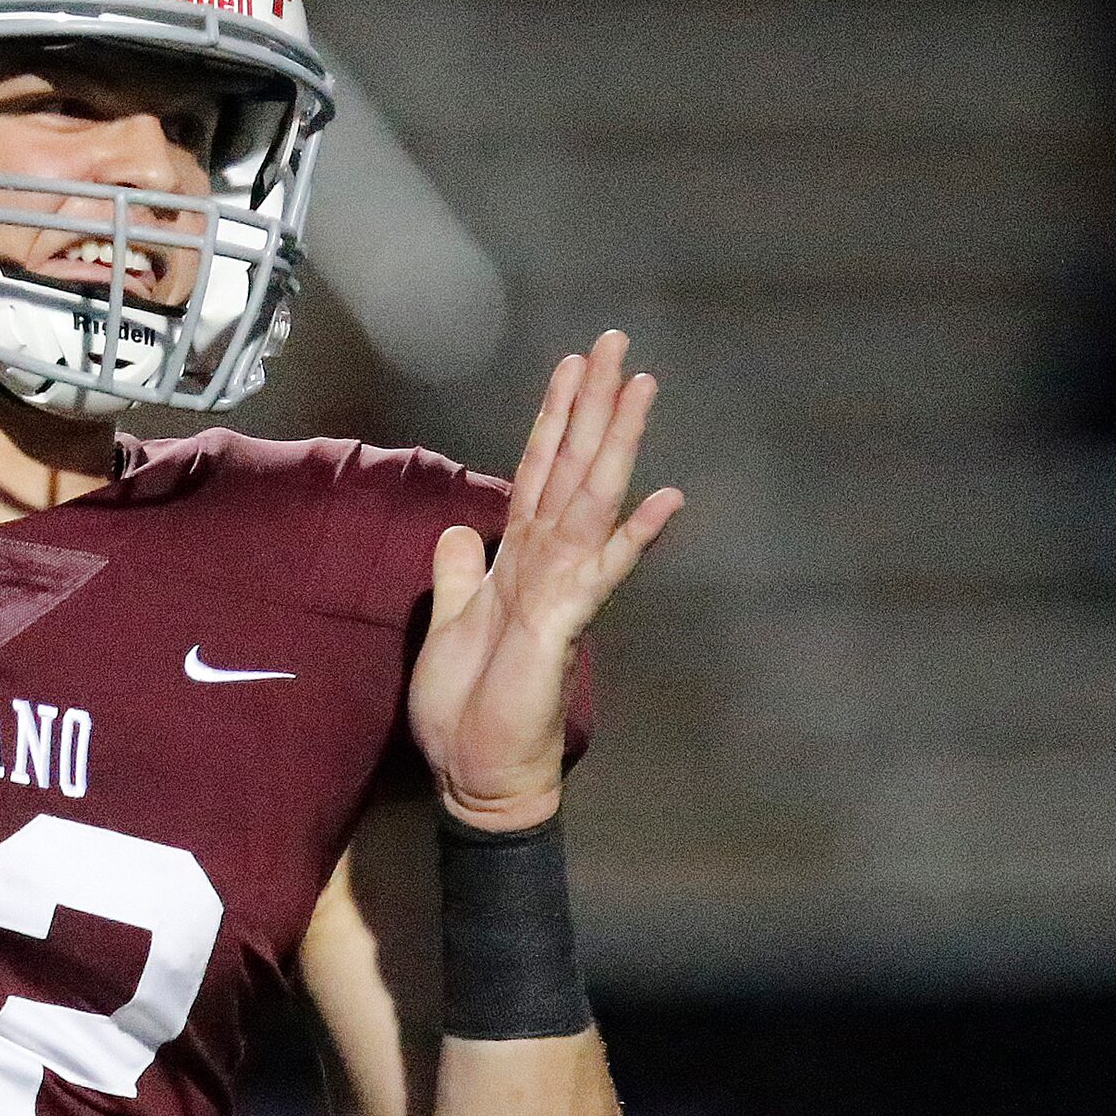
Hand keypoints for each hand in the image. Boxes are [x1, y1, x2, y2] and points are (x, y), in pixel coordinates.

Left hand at [407, 330, 684, 830]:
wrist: (478, 774)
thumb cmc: (466, 708)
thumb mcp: (447, 623)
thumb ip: (459, 572)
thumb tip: (460, 528)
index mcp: (517, 560)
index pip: (537, 473)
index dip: (552, 419)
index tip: (571, 366)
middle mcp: (546, 563)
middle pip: (572, 468)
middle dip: (592, 405)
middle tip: (614, 342)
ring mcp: (561, 589)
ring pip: (592, 499)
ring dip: (614, 442)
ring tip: (639, 385)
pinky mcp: (564, 624)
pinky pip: (602, 571)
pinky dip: (632, 534)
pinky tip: (669, 499)